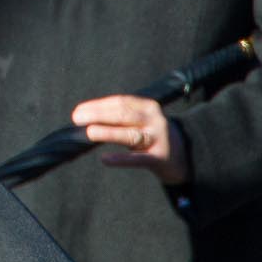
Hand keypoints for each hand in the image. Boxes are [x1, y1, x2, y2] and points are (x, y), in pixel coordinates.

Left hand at [70, 94, 189, 184]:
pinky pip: (137, 159)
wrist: (185, 155)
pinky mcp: (159, 158)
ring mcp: (157, 139)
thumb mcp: (140, 119)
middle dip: (98, 115)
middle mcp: (154, 120)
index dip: (97, 105)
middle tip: (77, 119)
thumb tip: (84, 117)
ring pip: (130, 134)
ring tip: (89, 132)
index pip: (119, 102)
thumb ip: (119, 116)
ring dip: (107, 132)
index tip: (78, 110)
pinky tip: (105, 159)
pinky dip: (121, 159)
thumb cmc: (152, 134)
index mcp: (148, 106)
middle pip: (123, 115)